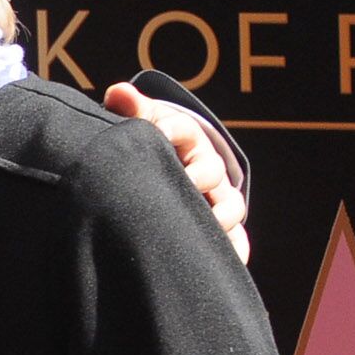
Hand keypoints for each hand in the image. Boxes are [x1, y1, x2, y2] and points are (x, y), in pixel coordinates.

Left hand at [104, 80, 249, 264]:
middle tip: (183, 185)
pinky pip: (235, 242)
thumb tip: (118, 92)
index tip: (157, 135)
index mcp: (185, 138)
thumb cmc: (152, 145)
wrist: (172, 168)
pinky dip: (234, 251)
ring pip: (229, 208)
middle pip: (211, 171)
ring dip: (218, 217)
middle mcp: (207, 168)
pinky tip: (225, 262)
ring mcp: (218, 199)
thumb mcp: (141, 123)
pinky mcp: (222, 228)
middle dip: (198, 178)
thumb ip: (131, 110)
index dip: (169, 129)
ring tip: (202, 227)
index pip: (181, 128)